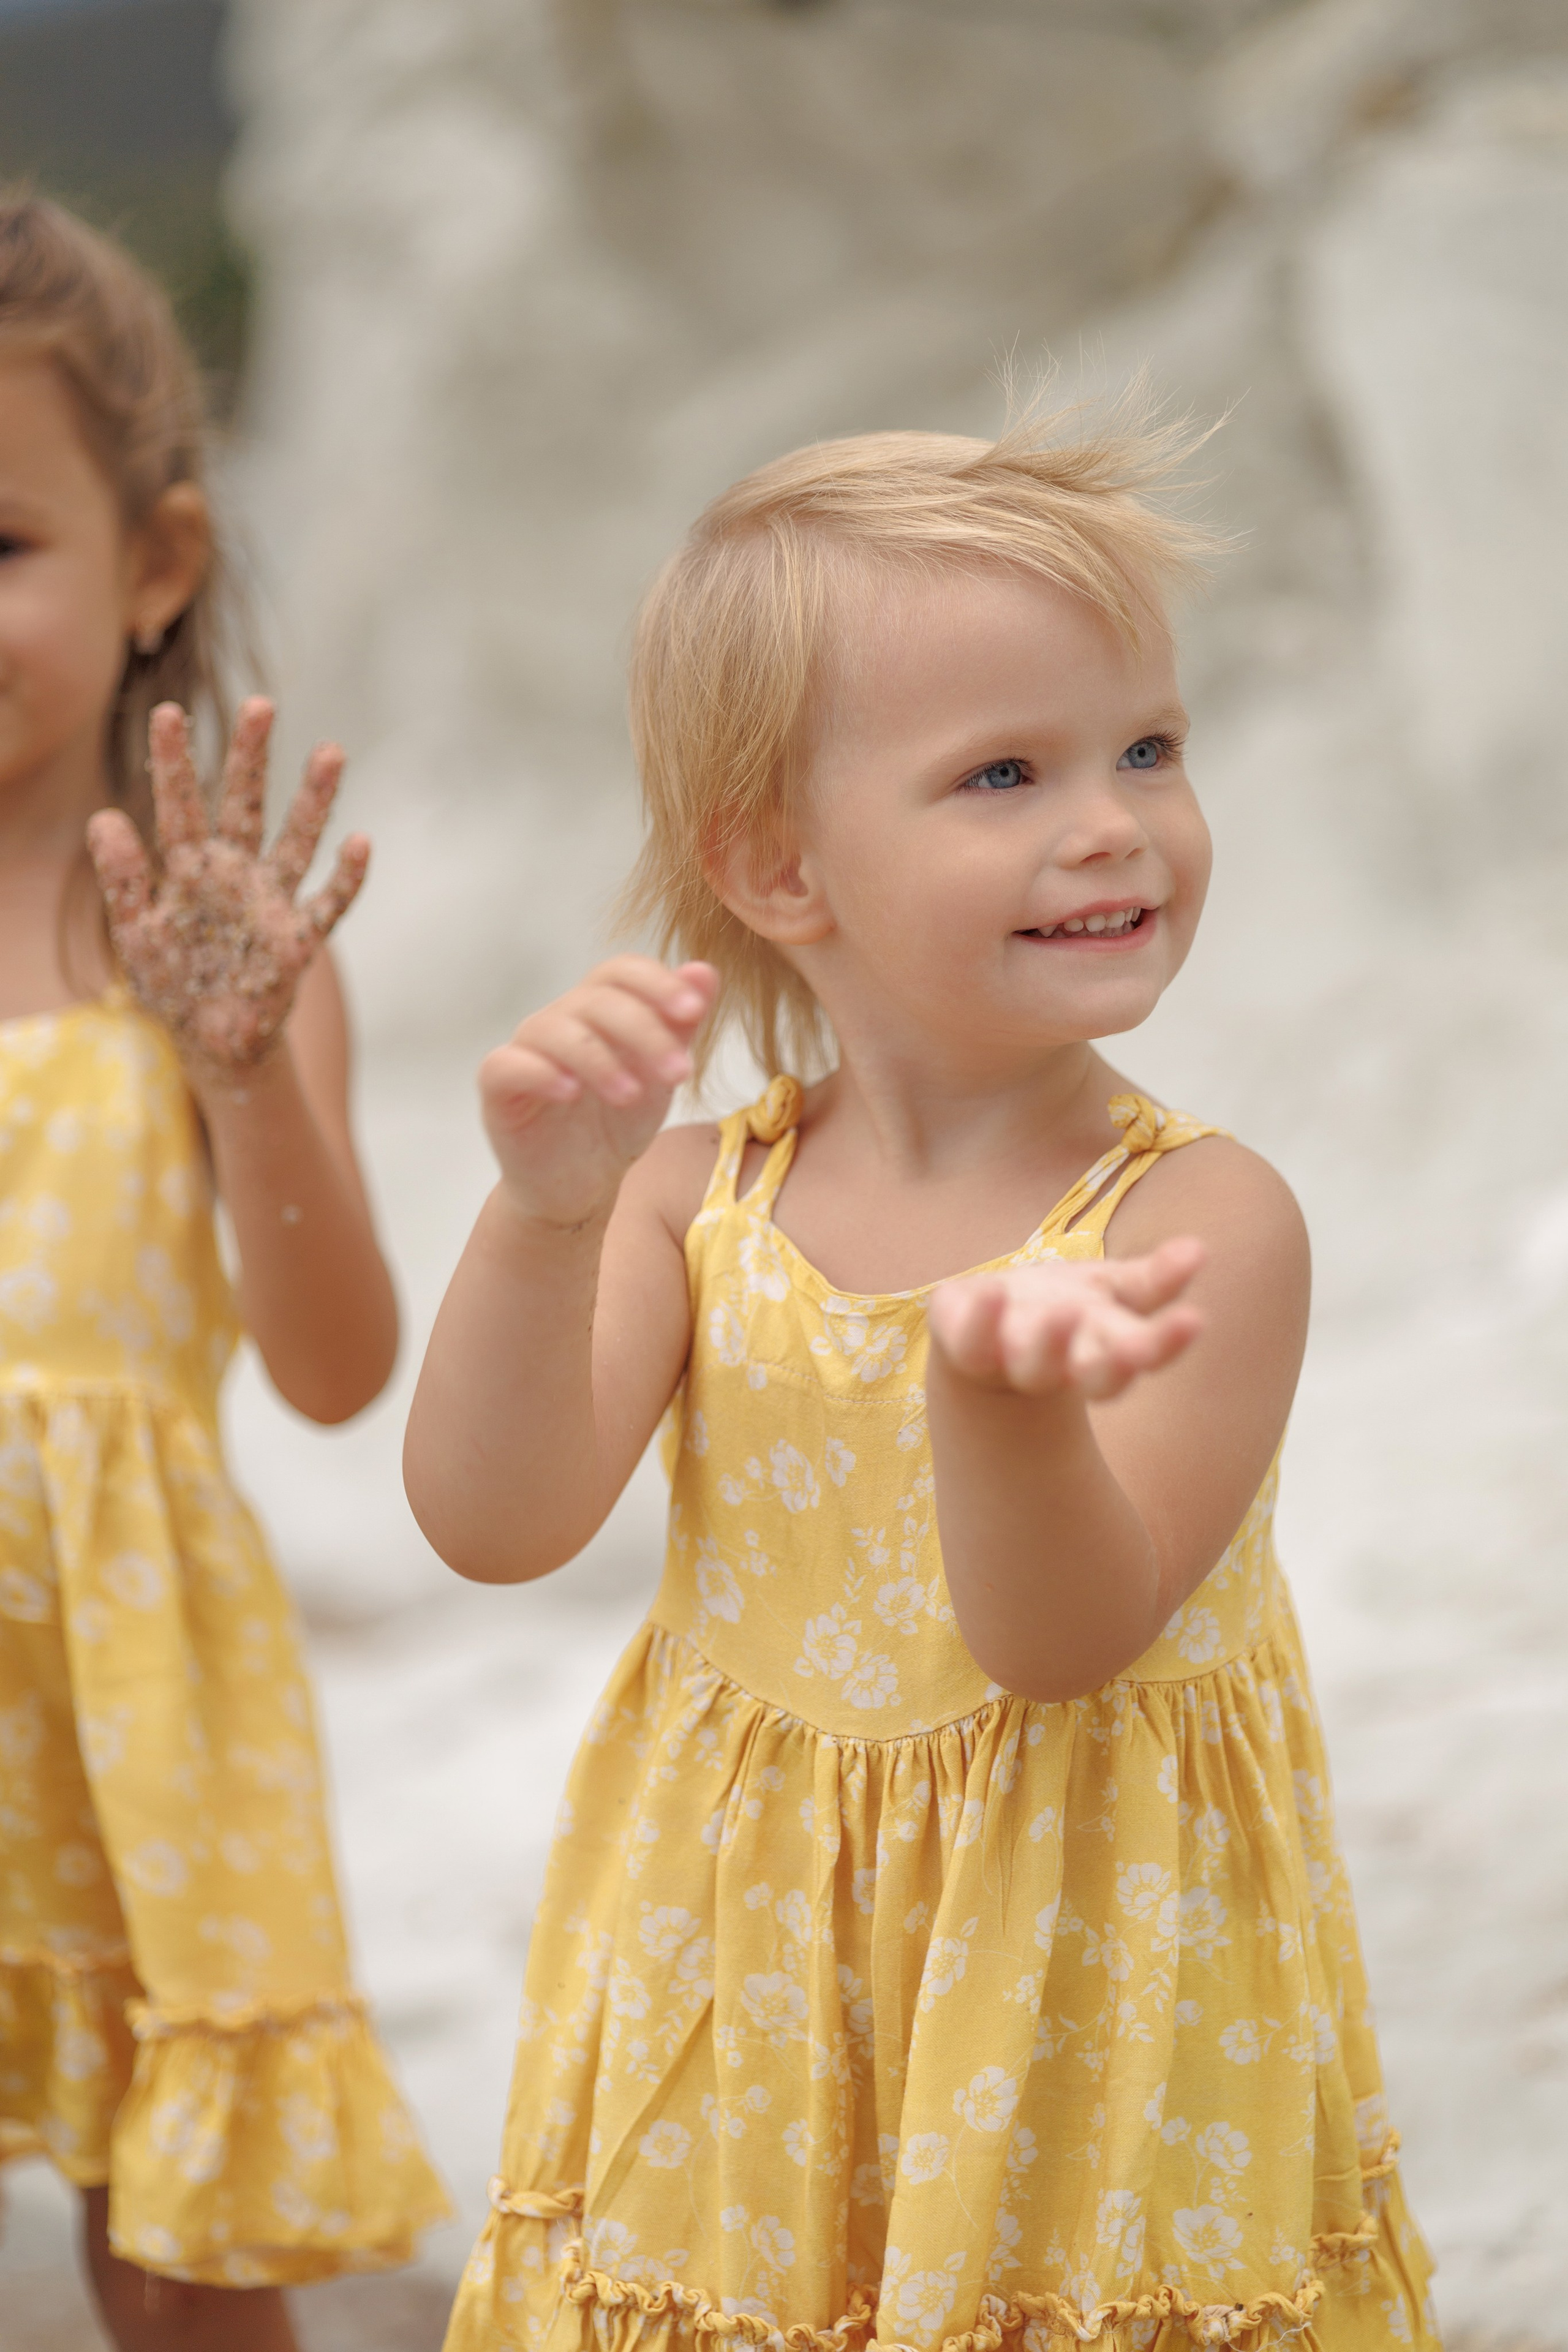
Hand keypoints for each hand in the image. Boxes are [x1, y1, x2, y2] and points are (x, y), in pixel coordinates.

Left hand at [87, 698, 366, 1091]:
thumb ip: (123, 880)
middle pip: (244, 805)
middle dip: (251, 758)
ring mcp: (271, 903)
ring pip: (296, 841)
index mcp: (190, 868)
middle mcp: (235, 874)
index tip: (168, 714)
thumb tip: (105, 818)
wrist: (216, 1040)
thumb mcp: (137, 934)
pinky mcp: (300, 939)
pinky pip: (329, 902)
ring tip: (332, 751)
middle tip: (260, 705)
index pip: (180, 805)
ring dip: (314, 800)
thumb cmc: (173, 983)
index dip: (173, 762)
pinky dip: (346, 877)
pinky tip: (360, 843)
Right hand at [480, 956, 718, 1227]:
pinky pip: (509, 1064)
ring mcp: (526, 1049)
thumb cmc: (618, 1121)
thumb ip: (681, 1026)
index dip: (657, 983)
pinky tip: (571, 1092)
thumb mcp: (660, 1075)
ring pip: (555, 1029)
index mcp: (599, 1008)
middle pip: (597, 1000)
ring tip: (631, 1095)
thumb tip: (703, 971)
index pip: (622, 970)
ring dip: (600, 1060)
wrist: (582, 1184)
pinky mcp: (498, 1086)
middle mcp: (560, 1019)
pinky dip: (541, 1072)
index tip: (693, 1011)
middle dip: (645, 1033)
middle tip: (679, 1073)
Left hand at [928, 1240, 1204, 1402]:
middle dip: (1116, 1364)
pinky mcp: (967, 1346)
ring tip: (1065, 1311)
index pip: (1144, 1354)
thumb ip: (1153, 1280)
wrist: (981, 1322)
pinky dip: (983, 1319)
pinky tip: (991, 1291)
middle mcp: (1063, 1365)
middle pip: (1097, 1377)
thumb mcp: (1108, 1288)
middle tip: (1135, 1345)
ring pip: (1035, 1367)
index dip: (1167, 1343)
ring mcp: (1013, 1358)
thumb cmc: (1059, 1304)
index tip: (1194, 1319)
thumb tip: (1199, 1249)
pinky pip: (972, 1343)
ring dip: (1051, 1343)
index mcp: (1104, 1349)